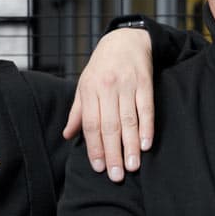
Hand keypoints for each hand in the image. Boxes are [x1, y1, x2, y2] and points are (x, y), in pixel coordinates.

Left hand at [63, 27, 153, 182]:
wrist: (125, 39)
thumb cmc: (101, 67)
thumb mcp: (84, 85)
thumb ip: (77, 112)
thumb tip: (67, 135)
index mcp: (89, 90)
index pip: (91, 124)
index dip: (94, 147)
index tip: (98, 167)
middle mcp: (107, 88)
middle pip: (109, 126)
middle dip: (112, 153)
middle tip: (116, 176)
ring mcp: (127, 85)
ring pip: (128, 120)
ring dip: (130, 146)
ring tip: (132, 167)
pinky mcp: (145, 83)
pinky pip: (146, 108)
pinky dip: (147, 127)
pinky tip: (146, 145)